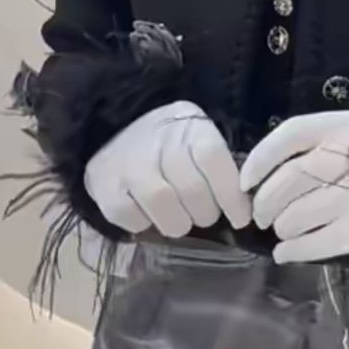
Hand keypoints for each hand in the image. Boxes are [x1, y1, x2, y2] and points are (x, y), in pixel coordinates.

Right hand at [84, 101, 251, 237]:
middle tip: (203, 215)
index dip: (230, 195)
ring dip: (177, 222)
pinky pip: (133, 218)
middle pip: (192, 189)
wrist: (113, 134)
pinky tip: (148, 214)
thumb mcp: (199, 142)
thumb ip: (220, 168)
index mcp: (189, 124)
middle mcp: (157, 139)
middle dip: (205, 213)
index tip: (240, 219)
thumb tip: (244, 209)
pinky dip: (144, 224)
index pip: (213, 159)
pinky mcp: (104, 186)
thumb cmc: (169, 146)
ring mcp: (127, 162)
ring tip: (178, 218)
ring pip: (163, 204)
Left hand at [237, 110, 348, 263]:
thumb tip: (262, 173)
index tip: (246, 180)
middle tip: (262, 214)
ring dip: (281, 227)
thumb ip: (318, 142)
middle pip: (287, 181)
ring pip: (294, 217)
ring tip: (284, 229)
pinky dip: (293, 251)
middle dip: (265, 203)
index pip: (292, 134)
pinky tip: (285, 253)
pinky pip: (315, 245)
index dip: (261, 159)